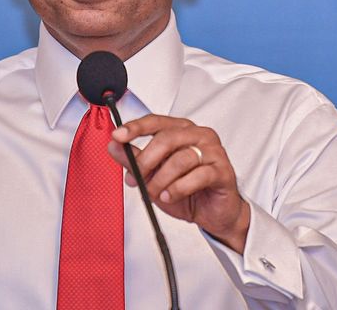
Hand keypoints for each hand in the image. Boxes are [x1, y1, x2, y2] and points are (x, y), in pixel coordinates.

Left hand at [108, 114, 249, 252]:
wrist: (213, 213)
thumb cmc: (188, 191)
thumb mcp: (153, 176)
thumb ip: (134, 160)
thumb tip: (114, 146)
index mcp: (182, 130)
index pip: (156, 121)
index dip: (135, 127)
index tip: (118, 136)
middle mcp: (199, 135)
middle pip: (167, 138)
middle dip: (146, 160)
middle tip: (136, 176)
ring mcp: (213, 152)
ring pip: (181, 159)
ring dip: (162, 179)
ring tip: (154, 192)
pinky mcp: (223, 171)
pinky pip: (198, 175)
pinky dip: (178, 188)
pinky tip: (169, 196)